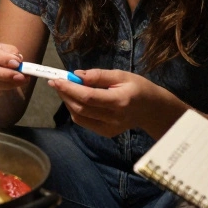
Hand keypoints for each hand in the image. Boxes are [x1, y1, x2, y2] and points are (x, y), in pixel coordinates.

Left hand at [48, 69, 185, 138]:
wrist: (151, 110)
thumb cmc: (138, 88)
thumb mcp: (121, 75)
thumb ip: (98, 75)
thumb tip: (76, 74)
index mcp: (119, 101)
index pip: (88, 97)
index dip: (70, 88)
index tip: (56, 79)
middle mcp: (113, 118)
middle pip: (81, 108)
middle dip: (65, 94)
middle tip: (56, 82)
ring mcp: (109, 129)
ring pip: (79, 117)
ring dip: (68, 102)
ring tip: (64, 89)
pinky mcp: (105, 133)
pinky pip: (84, 122)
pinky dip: (75, 110)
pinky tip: (75, 99)